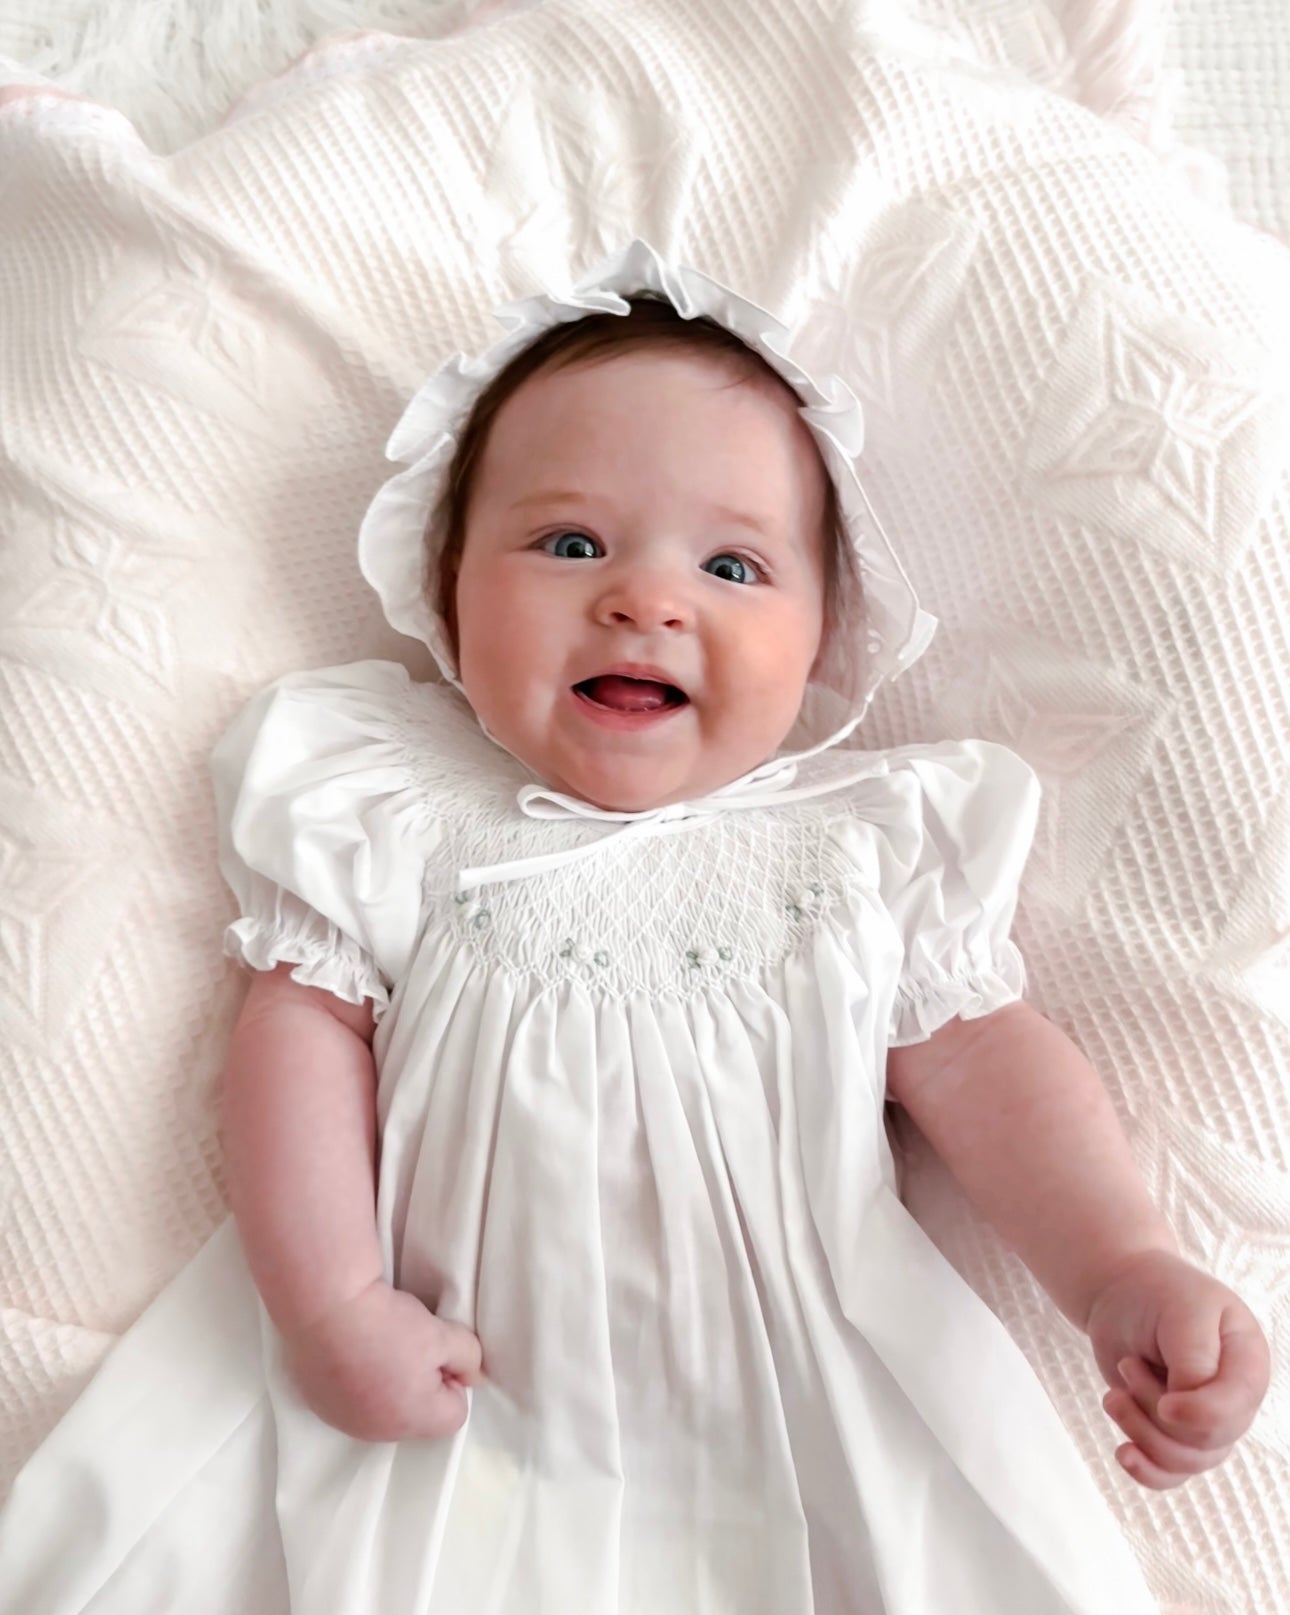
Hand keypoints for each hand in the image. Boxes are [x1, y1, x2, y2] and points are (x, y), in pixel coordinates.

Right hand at [283, 1279, 483, 1442]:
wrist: (325, 1305)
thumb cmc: (388, 1323)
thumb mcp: (442, 1335)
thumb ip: (469, 1358)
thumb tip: (473, 1377)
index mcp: (412, 1420)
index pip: (454, 1413)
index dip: (451, 1379)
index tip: (435, 1351)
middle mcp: (378, 1432)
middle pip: (418, 1415)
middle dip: (421, 1386)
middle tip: (407, 1346)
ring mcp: (344, 1421)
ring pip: (384, 1410)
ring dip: (388, 1386)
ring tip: (376, 1347)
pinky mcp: (319, 1405)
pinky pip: (352, 1402)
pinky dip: (357, 1383)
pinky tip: (351, 1353)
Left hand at [1084, 1249, 1269, 1489]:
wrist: (1120, 1291)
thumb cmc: (1155, 1294)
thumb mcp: (1180, 1314)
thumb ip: (1193, 1363)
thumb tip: (1188, 1415)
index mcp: (1247, 1363)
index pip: (1236, 1408)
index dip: (1200, 1415)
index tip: (1165, 1403)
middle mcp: (1234, 1398)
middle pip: (1207, 1440)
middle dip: (1155, 1411)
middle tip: (1127, 1366)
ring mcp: (1206, 1418)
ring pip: (1186, 1460)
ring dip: (1140, 1431)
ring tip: (1113, 1395)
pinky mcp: (1175, 1431)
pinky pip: (1172, 1473)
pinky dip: (1147, 1470)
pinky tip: (1123, 1453)